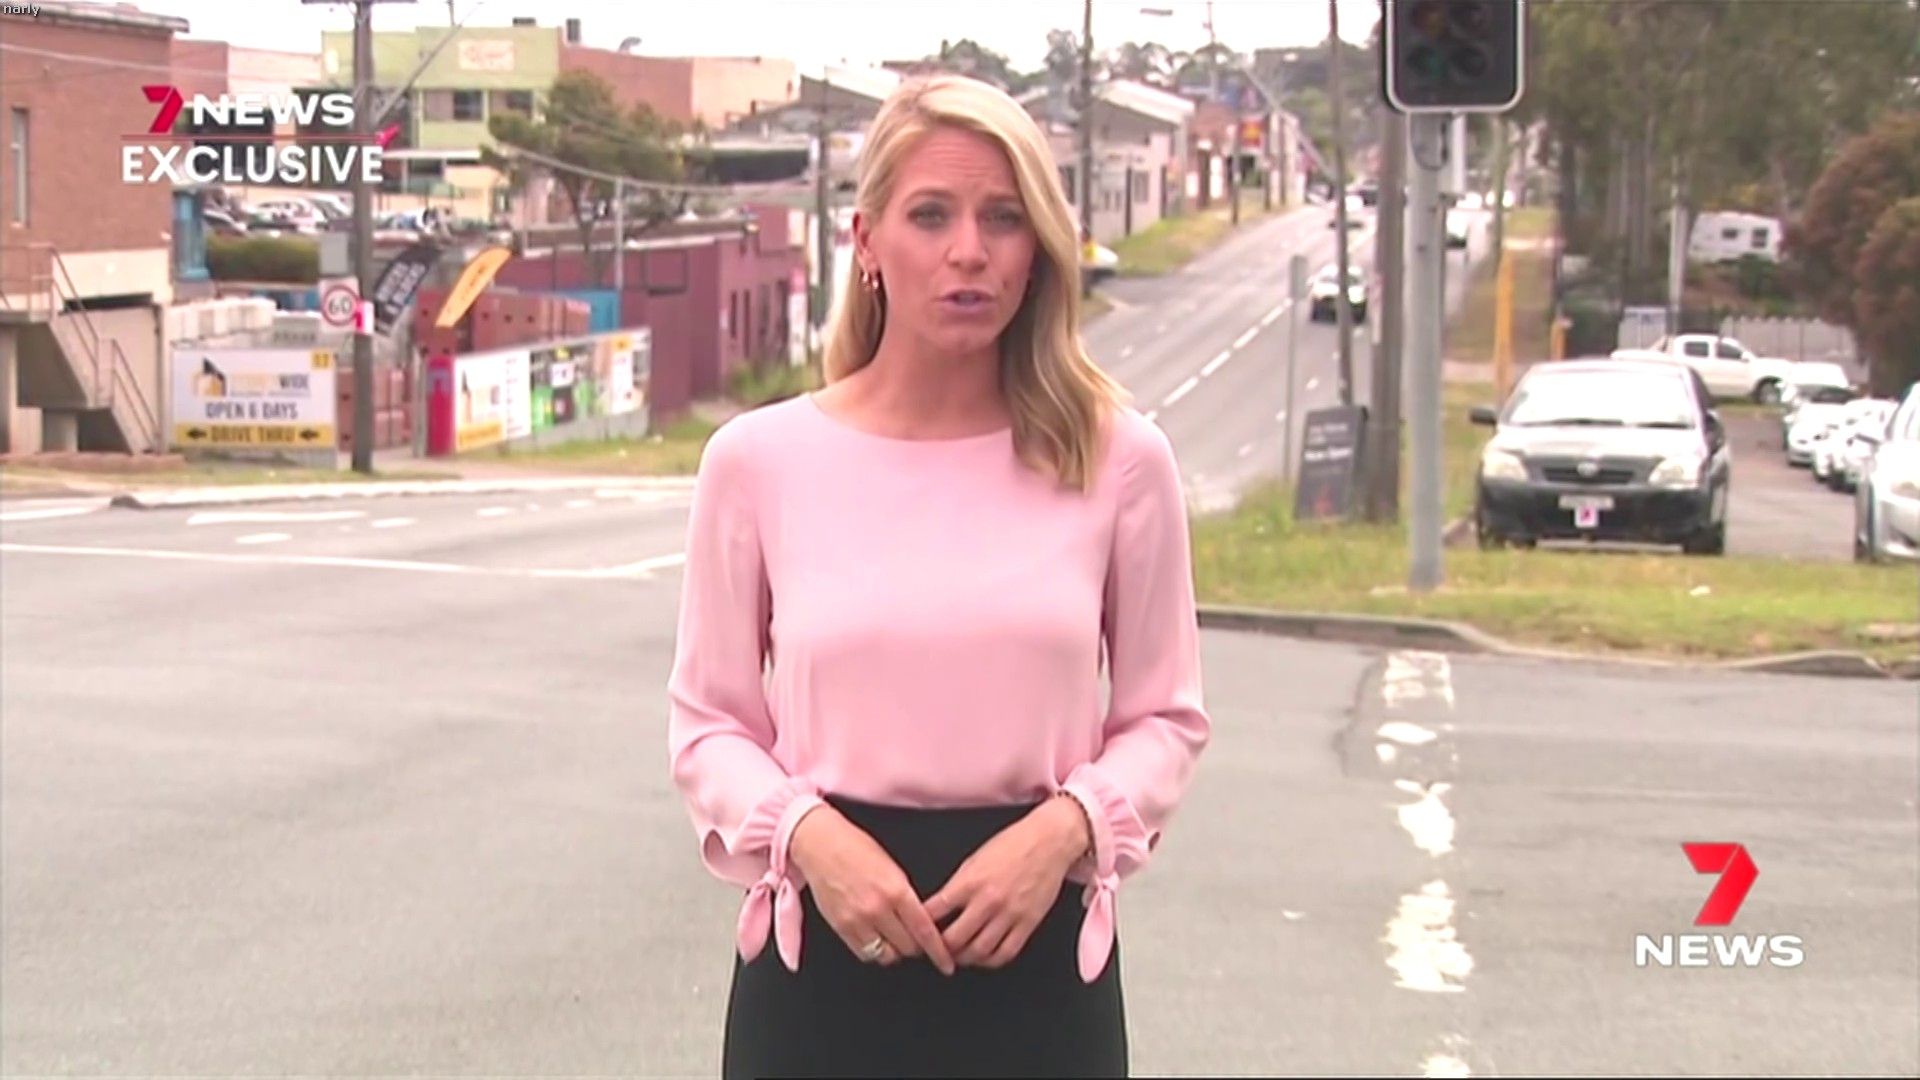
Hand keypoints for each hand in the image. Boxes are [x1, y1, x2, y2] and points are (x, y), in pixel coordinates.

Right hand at [788, 806, 956, 974]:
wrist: (819, 844)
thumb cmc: (855, 847)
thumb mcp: (892, 867)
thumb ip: (906, 896)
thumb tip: (919, 920)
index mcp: (895, 890)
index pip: (924, 930)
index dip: (938, 950)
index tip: (946, 962)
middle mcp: (877, 908)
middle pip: (907, 947)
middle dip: (916, 947)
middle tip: (917, 941)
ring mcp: (857, 920)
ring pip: (886, 955)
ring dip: (895, 951)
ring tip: (895, 939)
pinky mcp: (840, 927)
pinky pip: (864, 953)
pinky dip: (874, 951)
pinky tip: (876, 939)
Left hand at [923, 798, 1089, 969]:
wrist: (1049, 840)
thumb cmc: (1013, 843)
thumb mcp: (974, 859)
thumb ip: (957, 886)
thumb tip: (941, 908)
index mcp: (969, 882)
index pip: (934, 914)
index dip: (920, 928)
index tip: (916, 935)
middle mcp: (987, 900)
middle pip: (954, 940)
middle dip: (940, 950)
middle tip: (936, 951)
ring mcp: (1009, 914)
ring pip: (979, 951)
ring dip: (964, 958)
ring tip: (959, 956)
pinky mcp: (1028, 923)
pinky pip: (1006, 952)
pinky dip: (991, 960)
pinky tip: (984, 956)